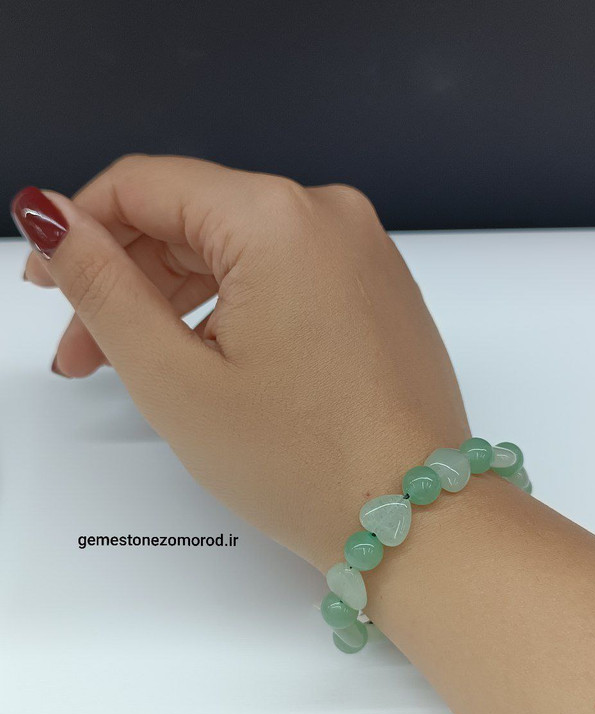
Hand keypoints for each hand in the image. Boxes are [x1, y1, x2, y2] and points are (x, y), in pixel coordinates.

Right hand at [13, 155, 468, 571]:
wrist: (421, 522)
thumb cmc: (304, 464)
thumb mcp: (175, 376)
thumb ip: (103, 286)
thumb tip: (52, 215)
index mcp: (277, 218)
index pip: (145, 186)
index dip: (81, 228)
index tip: (47, 282)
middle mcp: (329, 215)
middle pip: (192, 220)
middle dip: (128, 281)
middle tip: (86, 352)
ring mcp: (362, 251)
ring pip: (237, 251)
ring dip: (177, 300)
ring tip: (143, 368)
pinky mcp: (376, 287)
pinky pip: (284, 274)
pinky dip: (234, 307)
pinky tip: (210, 358)